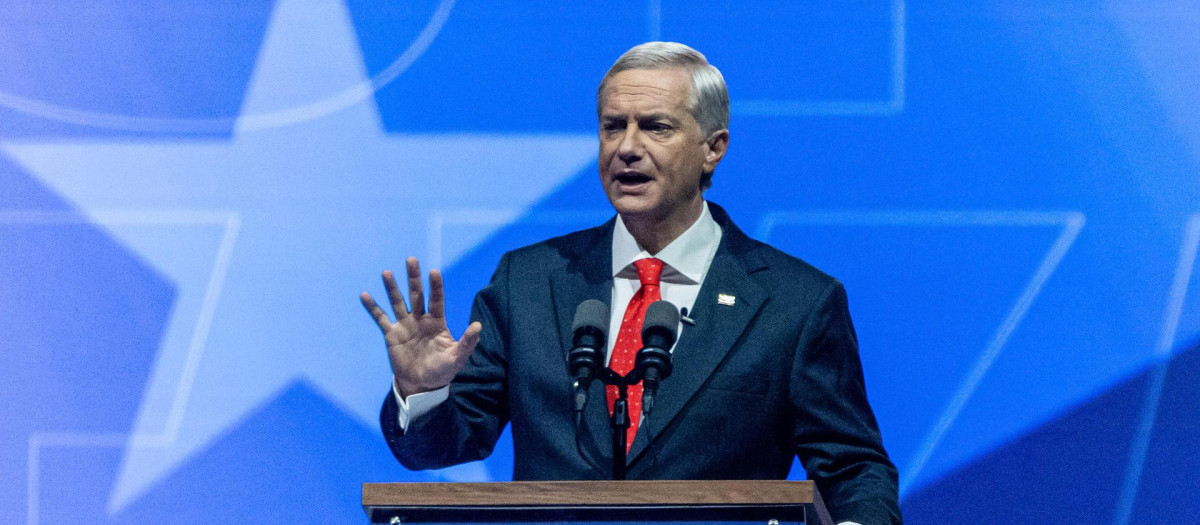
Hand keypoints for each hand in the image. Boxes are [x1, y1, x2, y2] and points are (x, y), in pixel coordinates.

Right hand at [361, 257, 481, 396]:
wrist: (422, 385)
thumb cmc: (442, 370)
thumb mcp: (457, 358)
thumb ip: (467, 342)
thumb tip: (478, 325)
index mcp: (437, 322)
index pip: (436, 300)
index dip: (435, 286)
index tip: (434, 272)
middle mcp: (420, 319)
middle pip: (416, 294)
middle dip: (414, 278)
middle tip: (412, 259)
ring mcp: (405, 325)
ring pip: (398, 302)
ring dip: (392, 288)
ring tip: (387, 272)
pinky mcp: (392, 335)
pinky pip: (381, 318)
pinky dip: (373, 307)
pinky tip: (365, 295)